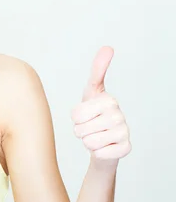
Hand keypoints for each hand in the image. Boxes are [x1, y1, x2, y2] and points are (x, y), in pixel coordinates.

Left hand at [71, 47, 131, 166]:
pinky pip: (99, 154)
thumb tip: (108, 47)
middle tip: (90, 127)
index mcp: (108, 100)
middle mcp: (119, 115)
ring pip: (88, 142)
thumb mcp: (91, 91)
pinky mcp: (126, 149)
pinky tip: (105, 147)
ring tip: (96, 136)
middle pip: (79, 129)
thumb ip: (97, 70)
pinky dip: (97, 153)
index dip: (76, 117)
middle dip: (80, 131)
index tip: (88, 116)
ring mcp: (124, 132)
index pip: (76, 113)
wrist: (104, 142)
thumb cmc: (94, 114)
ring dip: (88, 142)